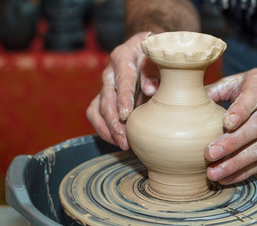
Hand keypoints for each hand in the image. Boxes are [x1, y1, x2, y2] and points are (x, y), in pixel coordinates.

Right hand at [86, 32, 159, 149]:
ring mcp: (106, 85)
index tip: (126, 115)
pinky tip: (118, 140)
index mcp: (123, 57)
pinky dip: (104, 129)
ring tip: (123, 145)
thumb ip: (155, 70)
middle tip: (125, 140)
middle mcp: (110, 72)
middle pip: (106, 99)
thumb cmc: (156, 54)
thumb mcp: (160, 56)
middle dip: (114, 122)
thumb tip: (150, 90)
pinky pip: (96, 114)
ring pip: (97, 109)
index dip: (123, 98)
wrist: (148, 50)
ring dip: (107, 129)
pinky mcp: (105, 97)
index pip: (122, 79)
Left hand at [204, 66, 256, 184]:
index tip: (225, 123)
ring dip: (237, 163)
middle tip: (209, 154)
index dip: (240, 111)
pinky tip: (229, 177)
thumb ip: (218, 89)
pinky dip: (247, 171)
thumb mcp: (244, 78)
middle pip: (256, 128)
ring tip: (215, 173)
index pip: (252, 98)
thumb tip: (187, 99)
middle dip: (232, 144)